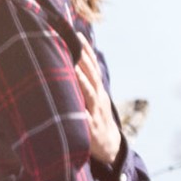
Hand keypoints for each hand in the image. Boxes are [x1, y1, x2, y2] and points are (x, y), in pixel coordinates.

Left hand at [75, 41, 123, 165]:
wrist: (109, 146)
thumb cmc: (96, 118)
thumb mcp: (95, 98)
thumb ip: (85, 83)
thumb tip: (73, 63)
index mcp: (98, 90)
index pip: (92, 66)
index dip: (85, 51)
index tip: (76, 35)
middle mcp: (98, 98)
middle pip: (91, 75)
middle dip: (83, 59)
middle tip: (73, 43)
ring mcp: (95, 112)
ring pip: (89, 94)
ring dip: (82, 81)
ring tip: (73, 68)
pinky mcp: (90, 129)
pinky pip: (83, 119)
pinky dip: (79, 112)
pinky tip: (72, 107)